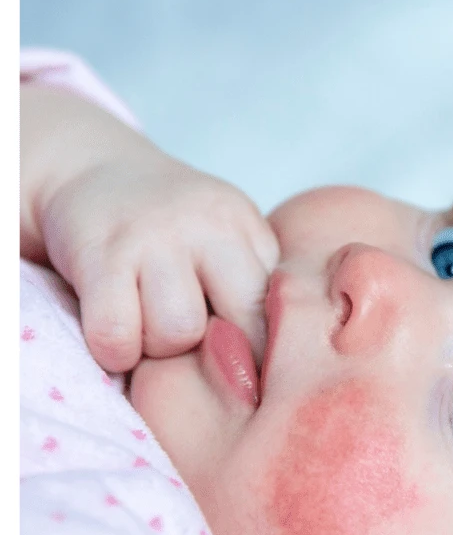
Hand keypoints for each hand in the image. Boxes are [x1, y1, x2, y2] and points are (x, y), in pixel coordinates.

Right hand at [35, 135, 278, 373]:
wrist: (91, 168)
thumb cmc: (169, 224)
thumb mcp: (227, 234)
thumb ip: (255, 283)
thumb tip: (280, 356)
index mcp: (244, 226)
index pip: (276, 307)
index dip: (263, 349)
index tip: (247, 366)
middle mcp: (206, 226)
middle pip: (237, 323)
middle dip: (218, 353)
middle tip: (194, 346)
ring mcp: (151, 238)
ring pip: (177, 333)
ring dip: (160, 349)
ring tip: (148, 326)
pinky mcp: (99, 256)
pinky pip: (117, 336)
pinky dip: (116, 352)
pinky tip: (117, 333)